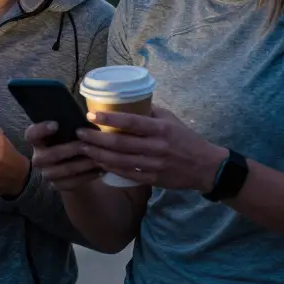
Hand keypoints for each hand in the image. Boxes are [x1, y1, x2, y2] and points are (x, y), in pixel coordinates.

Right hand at [25, 121, 101, 190]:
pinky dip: (87, 176)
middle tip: (87, 144)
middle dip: (70, 149)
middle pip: (49, 155)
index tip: (56, 124)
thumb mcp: (69, 132)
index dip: (41, 130)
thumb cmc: (71, 142)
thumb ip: (72, 125)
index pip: (31, 135)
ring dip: (82, 164)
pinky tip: (100, 170)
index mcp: (38, 141)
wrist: (73, 167)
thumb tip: (88, 115)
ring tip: (98, 158)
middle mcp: (38, 158)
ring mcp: (46, 174)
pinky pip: (72, 183)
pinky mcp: (57, 186)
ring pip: (63, 170)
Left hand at [75, 106, 227, 191]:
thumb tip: (124, 103)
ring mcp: (154, 165)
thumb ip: (149, 112)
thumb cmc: (185, 138)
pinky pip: (127, 174)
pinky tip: (99, 163)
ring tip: (83, 149)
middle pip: (120, 144)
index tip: (91, 116)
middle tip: (79, 134)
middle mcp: (156, 147)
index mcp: (161, 129)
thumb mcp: (170, 119)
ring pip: (120, 161)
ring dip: (98, 155)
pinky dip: (111, 169)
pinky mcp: (152, 179)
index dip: (109, 119)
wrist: (204, 166)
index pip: (131, 122)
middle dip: (96, 139)